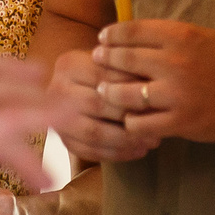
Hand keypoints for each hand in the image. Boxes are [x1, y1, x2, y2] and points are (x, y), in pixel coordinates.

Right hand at [47, 47, 151, 163]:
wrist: (74, 87)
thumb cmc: (102, 70)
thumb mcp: (110, 61)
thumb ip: (125, 68)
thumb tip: (151, 85)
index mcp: (69, 65)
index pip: (103, 77)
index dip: (130, 87)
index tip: (155, 96)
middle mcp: (57, 91)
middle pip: (97, 106)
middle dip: (130, 116)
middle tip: (157, 122)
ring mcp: (57, 119)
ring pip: (94, 133)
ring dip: (126, 140)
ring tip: (151, 141)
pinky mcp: (64, 141)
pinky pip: (91, 152)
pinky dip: (117, 154)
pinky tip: (138, 150)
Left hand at [93, 19, 214, 144]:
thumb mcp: (205, 36)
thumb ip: (172, 38)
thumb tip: (135, 40)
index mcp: (181, 35)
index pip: (131, 31)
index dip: (111, 36)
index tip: (103, 40)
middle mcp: (175, 62)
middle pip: (122, 60)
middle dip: (105, 61)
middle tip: (97, 62)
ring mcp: (176, 94)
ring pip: (124, 94)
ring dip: (111, 93)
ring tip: (107, 92)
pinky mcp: (181, 122)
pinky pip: (141, 123)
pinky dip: (132, 121)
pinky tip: (132, 118)